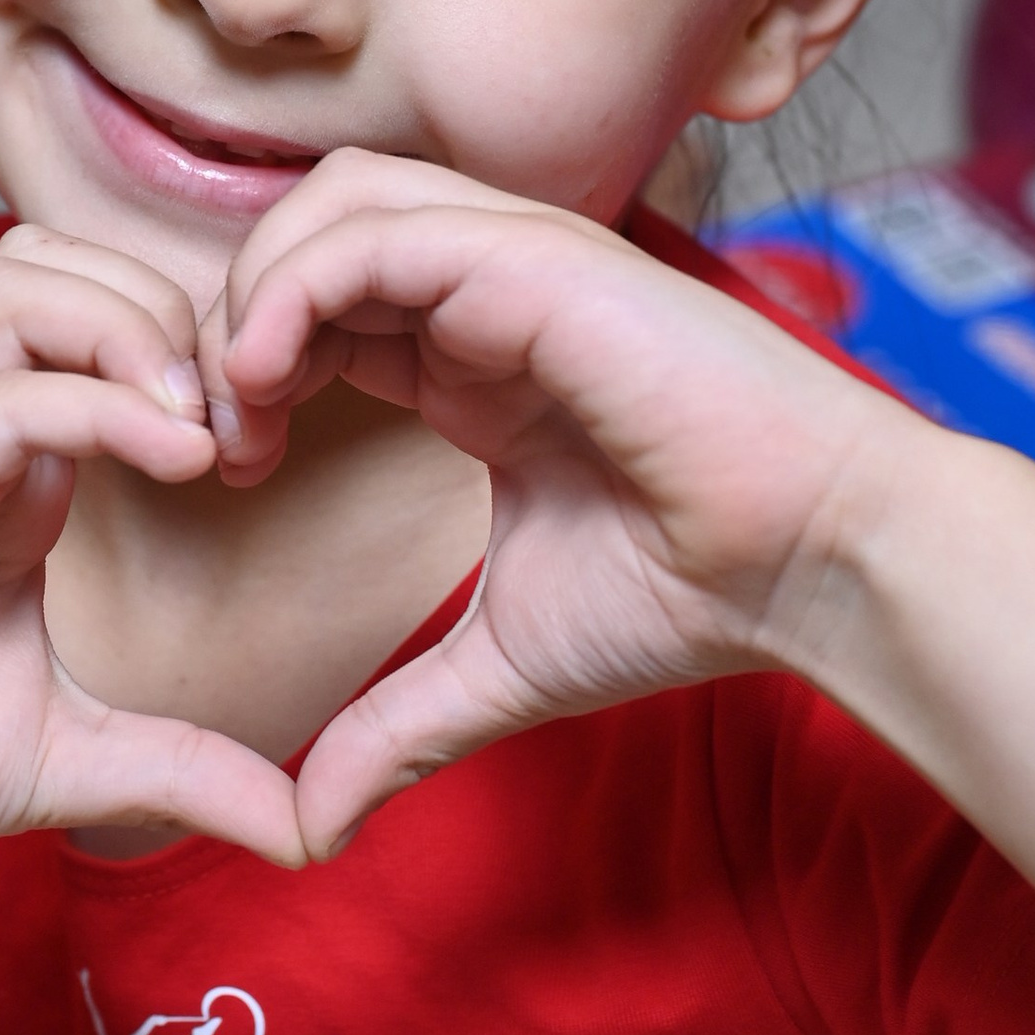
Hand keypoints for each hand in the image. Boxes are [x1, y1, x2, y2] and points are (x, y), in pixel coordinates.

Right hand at [0, 230, 300, 887]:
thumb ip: (182, 771)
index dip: (201, 355)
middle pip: (67, 257)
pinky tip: (176, 461)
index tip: (266, 456)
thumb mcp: (65, 762)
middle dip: (180, 312)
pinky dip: (100, 402)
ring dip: (138, 326)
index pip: (101, 319)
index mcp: (1, 467)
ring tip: (202, 433)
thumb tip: (306, 830)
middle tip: (247, 425)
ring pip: (26, 277)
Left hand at [206, 153, 916, 851]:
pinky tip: (275, 380)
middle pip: (306, 232)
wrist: (813, 565)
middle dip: (233, 316)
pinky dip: (294, 286)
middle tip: (221, 435)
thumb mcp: (502, 666)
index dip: (251, 367)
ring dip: (255, 289)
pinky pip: (373, 230)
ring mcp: (511, 265)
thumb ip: (397, 727)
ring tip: (245, 402)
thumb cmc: (690, 595)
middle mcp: (486, 295)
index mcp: (476, 359)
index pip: (322, 304)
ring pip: (330, 205)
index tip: (234, 470)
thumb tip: (312, 829)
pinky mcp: (533, 261)